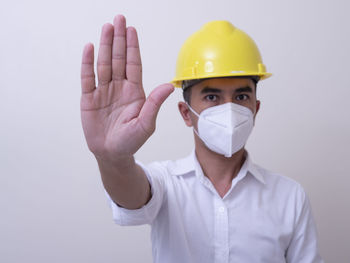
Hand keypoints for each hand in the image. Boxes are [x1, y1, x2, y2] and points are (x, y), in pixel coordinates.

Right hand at [80, 15, 173, 161]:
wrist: (111, 153)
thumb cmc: (131, 141)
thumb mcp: (145, 124)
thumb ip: (154, 104)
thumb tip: (168, 86)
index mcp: (135, 92)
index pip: (134, 65)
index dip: (133, 47)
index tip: (131, 30)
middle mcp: (120, 87)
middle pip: (119, 59)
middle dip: (119, 39)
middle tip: (118, 19)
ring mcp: (104, 91)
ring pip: (104, 64)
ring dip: (105, 46)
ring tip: (107, 28)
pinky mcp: (89, 98)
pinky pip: (88, 78)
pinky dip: (88, 63)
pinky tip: (90, 48)